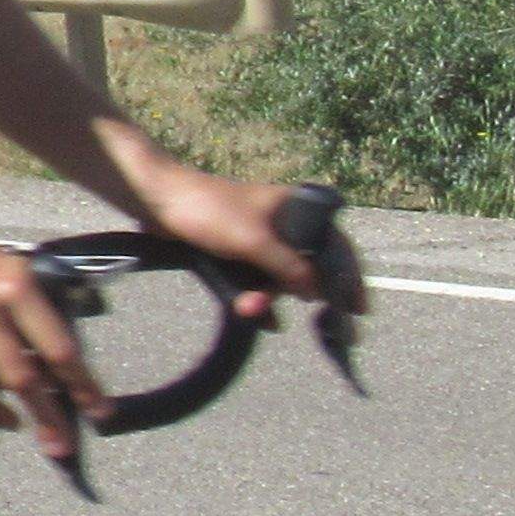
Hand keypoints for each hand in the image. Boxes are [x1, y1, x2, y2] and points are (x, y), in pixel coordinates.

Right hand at [0, 207, 102, 459]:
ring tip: (32, 422)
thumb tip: (55, 359)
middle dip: (48, 416)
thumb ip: (31, 308)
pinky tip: (4, 416)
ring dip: (16, 406)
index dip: (81, 384)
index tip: (98, 411)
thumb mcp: (7, 268)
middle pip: (26, 377)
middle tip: (63, 445)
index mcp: (17, 287)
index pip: (58, 346)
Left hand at [136, 166, 364, 325]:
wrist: (156, 200)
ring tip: (247, 309)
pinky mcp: (235, 251)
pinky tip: (255, 316)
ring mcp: (258, 238)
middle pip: (305, 268)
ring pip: (276, 278)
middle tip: (277, 311)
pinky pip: (254, 280)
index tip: (358, 310)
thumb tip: (316, 291)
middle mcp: (283, 223)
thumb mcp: (255, 241)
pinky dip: (254, 296)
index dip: (349, 278)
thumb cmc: (208, 210)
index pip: (336, 245)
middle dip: (291, 293)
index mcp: (297, 209)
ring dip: (265, 297)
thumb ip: (289, 266)